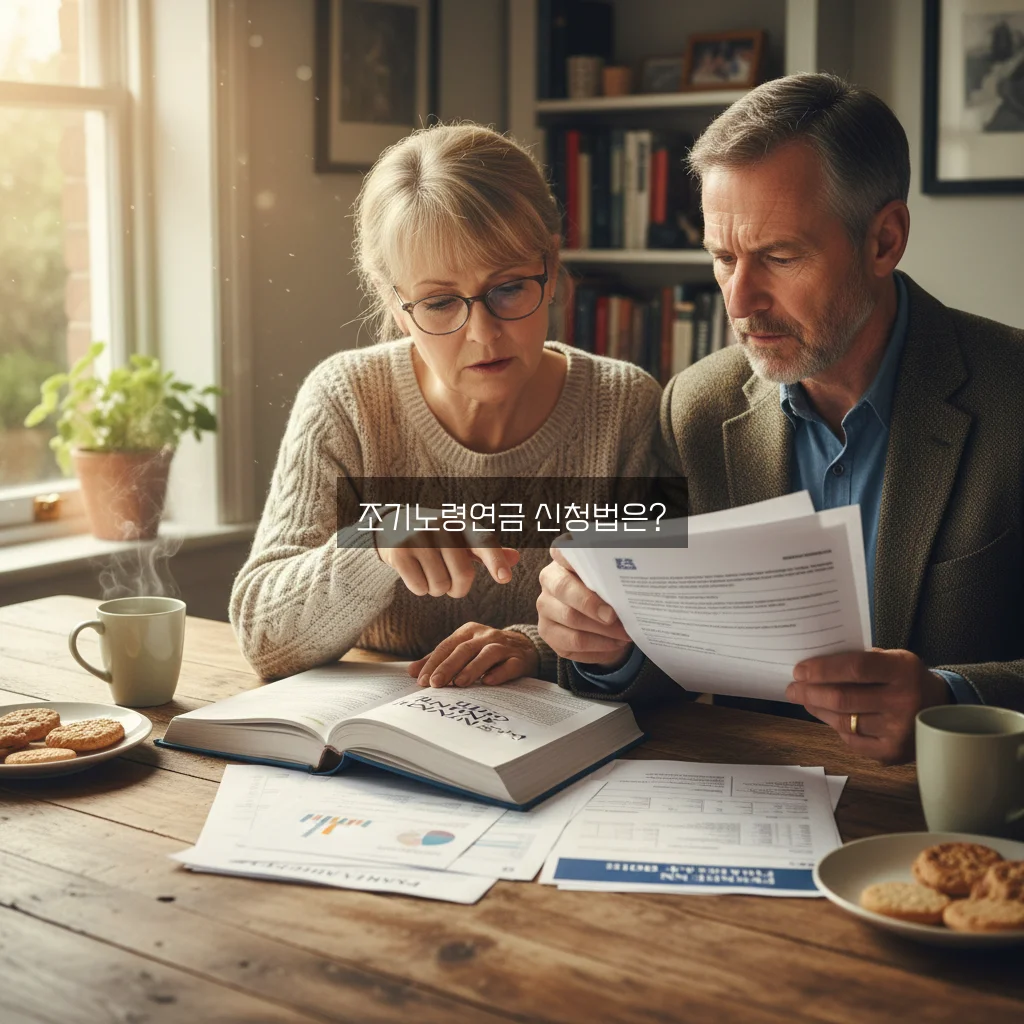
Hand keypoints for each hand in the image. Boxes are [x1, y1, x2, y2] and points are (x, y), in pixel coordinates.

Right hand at [375, 510, 519, 597]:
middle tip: (450, 585)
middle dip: (458, 589)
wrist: (393, 525)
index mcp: (462, 523)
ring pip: (440, 585)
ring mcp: (419, 537)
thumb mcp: (462, 538)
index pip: (484, 542)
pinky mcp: (399, 551)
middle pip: (463, 574)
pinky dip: (420, 589)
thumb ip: (487, 550)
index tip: (505, 578)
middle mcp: (442, 526)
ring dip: (437, 590)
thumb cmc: (437, 537)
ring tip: (431, 575)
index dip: (495, 560)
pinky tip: (415, 575)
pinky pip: (419, 587)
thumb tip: (516, 558)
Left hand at [408, 623, 539, 687]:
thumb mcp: (463, 650)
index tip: (422, 680)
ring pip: (487, 654)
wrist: (525, 649)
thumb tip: (412, 672)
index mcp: (469, 631)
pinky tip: (488, 682)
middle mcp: (486, 635)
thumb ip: (439, 660)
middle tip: (435, 684)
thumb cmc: (486, 651)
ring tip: (458, 683)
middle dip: (448, 667)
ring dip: (472, 669)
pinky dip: (499, 673)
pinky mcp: (519, 659)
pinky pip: (509, 665)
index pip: (447, 646)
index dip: (433, 662)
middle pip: (464, 649)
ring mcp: (504, 646)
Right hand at [536, 546, 633, 667]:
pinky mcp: (547, 632)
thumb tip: (633, 582)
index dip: (574, 554)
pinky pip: (573, 642)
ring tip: (624, 634)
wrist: (599, 621)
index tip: (594, 562)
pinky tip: (615, 643)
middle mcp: (549, 579)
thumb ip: (613, 576)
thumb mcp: (610, 579)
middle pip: (564, 588)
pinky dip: (598, 645)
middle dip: (591, 603)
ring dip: (601, 629)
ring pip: (570, 618)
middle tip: (613, 615)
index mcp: (563, 559)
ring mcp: (545, 607)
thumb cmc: (606, 593)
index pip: (563, 550)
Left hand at [785, 648, 950, 763]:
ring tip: (805, 699)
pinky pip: (851, 740)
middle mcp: (903, 701)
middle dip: (810, 692)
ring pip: (843, 720)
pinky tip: (827, 715)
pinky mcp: (892, 753)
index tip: (799, 670)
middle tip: (792, 688)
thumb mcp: (892, 658)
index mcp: (903, 670)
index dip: (822, 669)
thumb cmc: (905, 678)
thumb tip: (813, 665)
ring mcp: (898, 731)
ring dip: (818, 709)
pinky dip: (835, 726)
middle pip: (843, 698)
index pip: (855, 668)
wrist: (942, 710)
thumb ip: (859, 659)